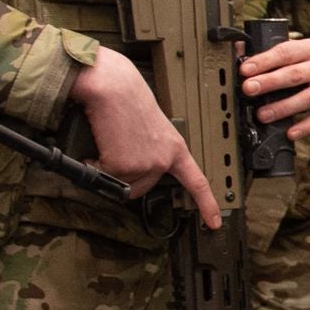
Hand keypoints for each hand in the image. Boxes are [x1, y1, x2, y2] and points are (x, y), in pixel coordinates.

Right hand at [70, 46, 218, 225]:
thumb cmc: (127, 100)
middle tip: (116, 150)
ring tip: (108, 142)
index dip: (207, 204)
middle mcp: (164, 159)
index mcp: (175, 148)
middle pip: (141, 189)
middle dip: (124, 177)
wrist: (114, 86)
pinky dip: (94, 164)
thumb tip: (132, 171)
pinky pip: (103, 177)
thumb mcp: (150, 128)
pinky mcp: (125, 165)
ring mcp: (146, 164)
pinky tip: (99, 144)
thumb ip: (150, 150)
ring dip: (108, 171)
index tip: (215, 223)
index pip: (196, 182)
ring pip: (120, 185)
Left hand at [239, 32, 309, 141]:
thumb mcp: (289, 54)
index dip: (264, 61)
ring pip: (309, 97)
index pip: (286, 52)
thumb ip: (264, 52)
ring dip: (283, 107)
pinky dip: (307, 125)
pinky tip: (291, 132)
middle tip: (249, 89)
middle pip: (296, 74)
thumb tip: (236, 50)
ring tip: (263, 115)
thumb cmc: (305, 65)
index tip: (245, 70)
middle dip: (270, 82)